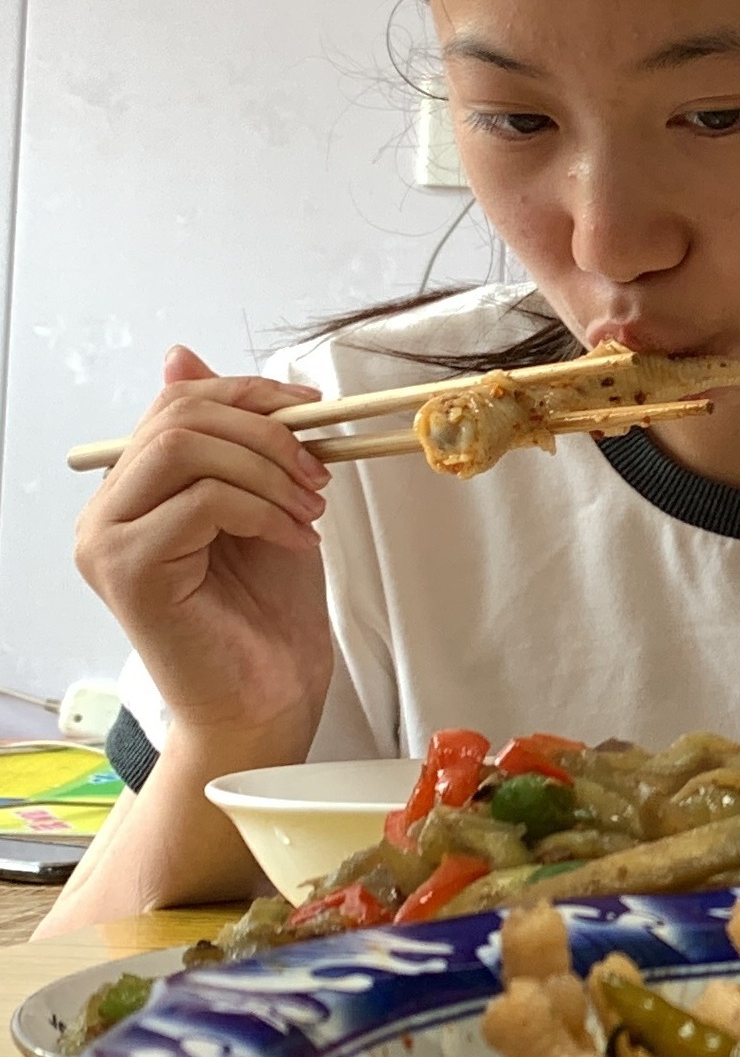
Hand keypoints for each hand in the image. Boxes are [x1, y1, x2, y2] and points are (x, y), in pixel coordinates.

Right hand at [73, 347, 333, 758]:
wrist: (266, 700)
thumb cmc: (266, 612)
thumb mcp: (262, 503)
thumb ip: (232, 440)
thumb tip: (181, 356)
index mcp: (133, 491)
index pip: (176, 404)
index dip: (250, 394)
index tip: (314, 411)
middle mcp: (105, 512)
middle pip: (178, 417)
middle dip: (266, 431)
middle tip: (318, 473)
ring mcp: (108, 541)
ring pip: (185, 449)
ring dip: (268, 469)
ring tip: (308, 509)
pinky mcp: (129, 571)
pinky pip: (202, 501)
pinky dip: (263, 509)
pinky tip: (293, 540)